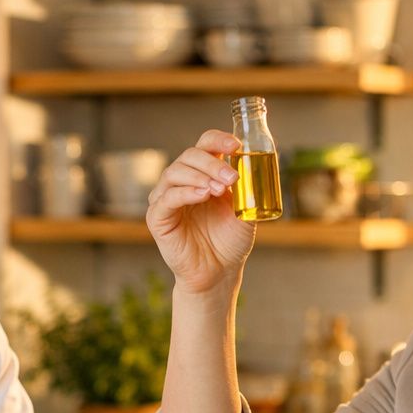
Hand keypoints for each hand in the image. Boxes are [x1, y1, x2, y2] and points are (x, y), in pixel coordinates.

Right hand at [145, 129, 256, 295]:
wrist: (219, 272)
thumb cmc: (229, 241)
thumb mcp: (245, 211)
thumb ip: (248, 189)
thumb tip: (254, 166)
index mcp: (203, 174)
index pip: (204, 145)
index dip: (218, 139)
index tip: (236, 145)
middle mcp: (182, 182)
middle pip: (189, 155)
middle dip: (212, 163)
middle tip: (231, 178)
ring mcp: (167, 198)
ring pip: (175, 172)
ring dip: (200, 176)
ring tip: (218, 190)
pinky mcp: (158, 218)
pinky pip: (167, 198)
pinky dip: (185, 192)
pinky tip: (202, 195)